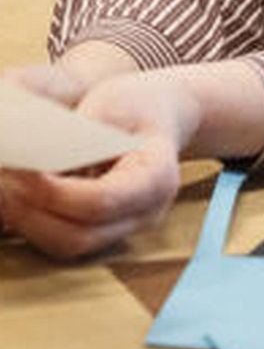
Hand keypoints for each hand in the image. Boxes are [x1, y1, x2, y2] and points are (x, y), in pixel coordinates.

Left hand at [0, 68, 198, 259]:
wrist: (162, 114)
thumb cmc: (137, 103)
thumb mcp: (111, 105)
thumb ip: (78, 135)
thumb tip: (33, 159)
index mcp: (158, 178)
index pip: (99, 202)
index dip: (54, 193)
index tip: (20, 170)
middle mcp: (145, 213)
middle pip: (80, 235)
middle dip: (33, 214)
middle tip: (3, 181)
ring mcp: (126, 228)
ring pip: (68, 245)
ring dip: (27, 223)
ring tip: (3, 189)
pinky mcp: (105, 231)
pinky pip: (65, 239)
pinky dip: (35, 223)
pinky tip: (14, 198)